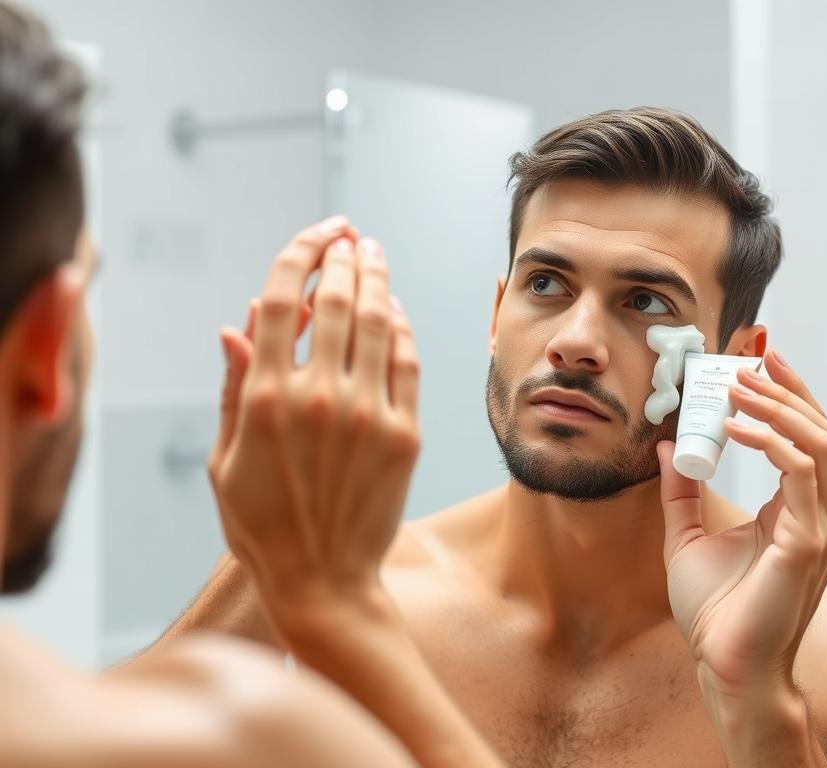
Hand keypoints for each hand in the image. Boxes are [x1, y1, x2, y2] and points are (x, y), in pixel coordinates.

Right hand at [207, 215, 420, 622]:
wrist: (323, 581)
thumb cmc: (263, 525)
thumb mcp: (226, 461)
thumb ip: (235, 388)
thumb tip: (236, 326)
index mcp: (266, 399)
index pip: (281, 300)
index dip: (299, 254)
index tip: (315, 234)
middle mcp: (319, 398)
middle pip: (336, 300)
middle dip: (343, 257)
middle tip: (349, 237)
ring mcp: (368, 414)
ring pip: (377, 323)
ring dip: (377, 278)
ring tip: (373, 254)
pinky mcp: (405, 434)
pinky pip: (407, 363)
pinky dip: (401, 328)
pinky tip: (394, 310)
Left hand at [658, 349, 826, 703]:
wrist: (725, 665)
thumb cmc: (715, 612)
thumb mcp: (688, 537)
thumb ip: (681, 493)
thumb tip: (669, 448)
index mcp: (795, 514)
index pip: (806, 440)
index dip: (787, 397)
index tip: (758, 362)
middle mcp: (816, 516)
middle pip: (822, 431)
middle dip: (787, 390)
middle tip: (750, 361)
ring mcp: (819, 529)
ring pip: (820, 443)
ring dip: (780, 406)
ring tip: (739, 387)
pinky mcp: (808, 542)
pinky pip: (799, 472)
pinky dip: (770, 440)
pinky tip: (734, 427)